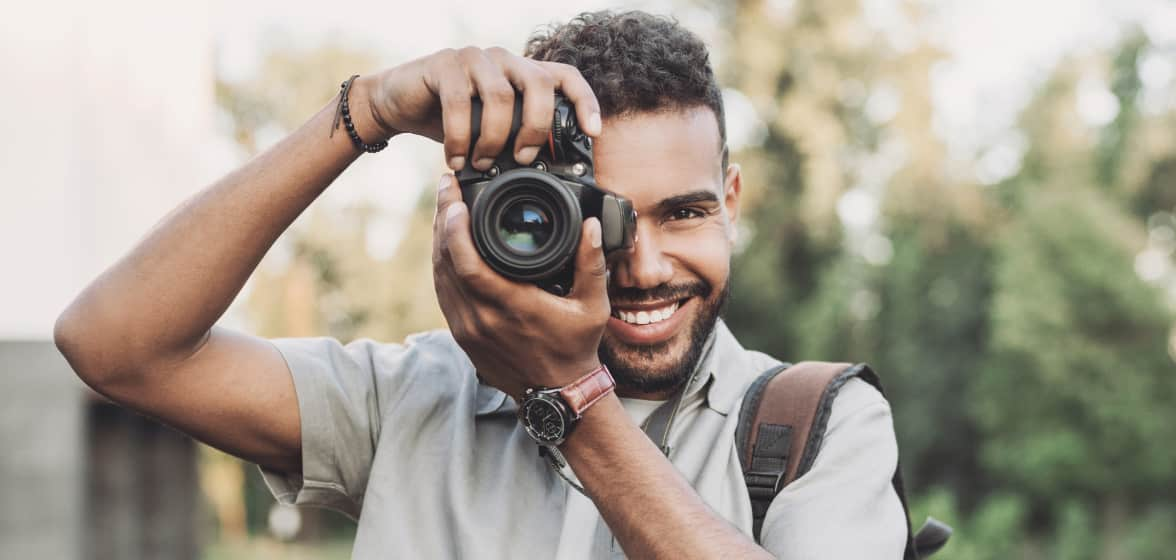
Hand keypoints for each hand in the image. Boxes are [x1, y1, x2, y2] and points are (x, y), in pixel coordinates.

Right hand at [361, 46, 602, 170]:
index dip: (585, 102)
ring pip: (500, 95)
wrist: (400, 103)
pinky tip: (456, 160)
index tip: (593, 133)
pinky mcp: (445, 64)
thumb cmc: (452, 121)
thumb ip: (518, 140)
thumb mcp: (493, 132)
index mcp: (523, 73)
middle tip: (524, 158)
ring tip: (483, 164)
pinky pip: (459, 102)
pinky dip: (460, 137)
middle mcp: (505, 60)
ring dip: (494, 138)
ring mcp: (475, 58)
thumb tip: (547, 173)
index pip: (566, 77)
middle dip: (536, 127)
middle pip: (538, 84)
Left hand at [431, 173, 609, 399]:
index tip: (454, 197)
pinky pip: (443, 292)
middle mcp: (481, 318)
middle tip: (445, 186)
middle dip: (442, 219)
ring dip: (439, 240)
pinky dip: (442, 264)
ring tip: (444, 207)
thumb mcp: (593, 306)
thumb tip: (592, 226)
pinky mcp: (462, 335)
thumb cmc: (575, 348)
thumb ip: (592, 263)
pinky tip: (447, 244)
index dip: (454, 228)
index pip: (467, 263)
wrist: (557, 393)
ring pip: (439, 276)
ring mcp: (467, 329)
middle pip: (445, 262)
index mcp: (511, 307)